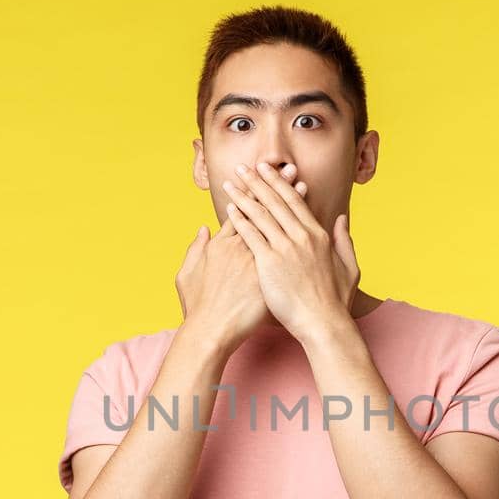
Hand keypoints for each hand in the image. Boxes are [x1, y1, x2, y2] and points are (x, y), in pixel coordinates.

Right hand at [176, 166, 309, 349]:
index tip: (264, 174)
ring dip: (291, 203)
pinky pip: (288, 249)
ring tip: (303, 183)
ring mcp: (257, 259)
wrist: (210, 331)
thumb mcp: (188, 273)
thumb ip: (196, 248)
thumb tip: (203, 230)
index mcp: (221, 244)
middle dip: (276, 187)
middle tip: (289, 168)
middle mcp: (240, 246)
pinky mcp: (270, 274)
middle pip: (263, 210)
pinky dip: (298, 234)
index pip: (240, 210)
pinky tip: (310, 221)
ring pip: (278, 225)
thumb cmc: (199, 306)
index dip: (254, 190)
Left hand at [220, 161, 359, 342]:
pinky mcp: (270, 262)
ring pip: (261, 214)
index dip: (280, 184)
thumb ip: (345, 240)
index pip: (296, 202)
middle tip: (244, 167)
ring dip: (244, 195)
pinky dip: (240, 220)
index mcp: (319, 236)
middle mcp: (302, 237)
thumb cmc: (335, 302)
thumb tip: (341, 218)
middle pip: (276, 201)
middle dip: (259, 181)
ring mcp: (286, 248)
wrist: (324, 324)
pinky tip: (230, 209)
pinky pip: (251, 235)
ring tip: (231, 182)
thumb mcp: (349, 267)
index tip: (269, 171)